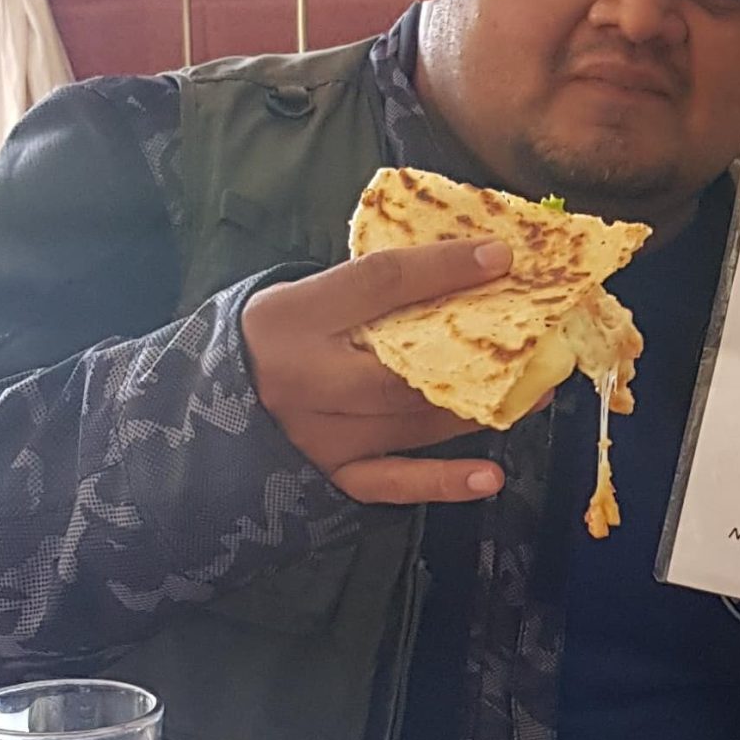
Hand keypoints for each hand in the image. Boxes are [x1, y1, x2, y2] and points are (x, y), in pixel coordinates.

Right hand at [242, 239, 518, 505]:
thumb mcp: (299, 297)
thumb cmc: (269, 340)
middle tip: (538, 340)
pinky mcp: (330, 476)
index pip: (380, 283)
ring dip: (481, 409)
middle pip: (404, 365)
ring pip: (411, 421)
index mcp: (293, 316)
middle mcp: (305, 378)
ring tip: (535, 393)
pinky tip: (490, 477)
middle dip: (477, 352)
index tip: (501, 257)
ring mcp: (317, 435)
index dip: (444, 268)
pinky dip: (443, 483)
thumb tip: (458, 270)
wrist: (202, 406)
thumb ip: (364, 290)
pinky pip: (394, 482)